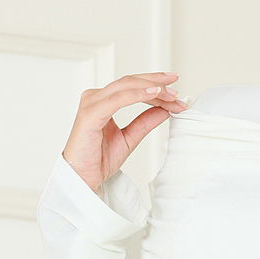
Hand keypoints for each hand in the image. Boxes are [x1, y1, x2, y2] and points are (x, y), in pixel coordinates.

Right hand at [61, 71, 189, 192]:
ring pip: (126, 86)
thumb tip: (165, 109)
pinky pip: (117, 99)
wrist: (82, 177)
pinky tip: (153, 94)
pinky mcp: (91, 113)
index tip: (176, 94)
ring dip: (151, 88)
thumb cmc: (98, 159)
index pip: (133, 87)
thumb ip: (145, 122)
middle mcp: (96, 97)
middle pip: (131, 82)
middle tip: (177, 89)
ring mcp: (92, 103)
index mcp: (104, 101)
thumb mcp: (130, 138)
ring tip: (170, 94)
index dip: (156, 88)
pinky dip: (137, 95)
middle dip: (157, 83)